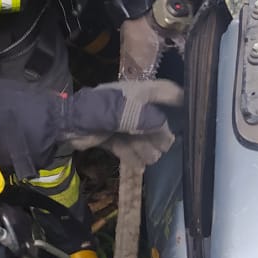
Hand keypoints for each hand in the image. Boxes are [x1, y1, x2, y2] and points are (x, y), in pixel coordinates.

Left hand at [61, 79, 182, 165]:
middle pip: (155, 120)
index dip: (180, 98)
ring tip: (150, 158)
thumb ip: (144, 119)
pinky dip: (133, 156)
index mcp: (135, 92)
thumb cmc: (94, 112)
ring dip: (147, 148)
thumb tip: (164, 127)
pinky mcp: (110, 136)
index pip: (165, 91)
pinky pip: (127, 146)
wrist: (63, 124)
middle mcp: (130, 106)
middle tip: (164, 147)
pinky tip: (140, 166)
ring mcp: (120, 122)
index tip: (194, 111)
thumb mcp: (121, 112)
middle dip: (160, 134)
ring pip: (141, 136)